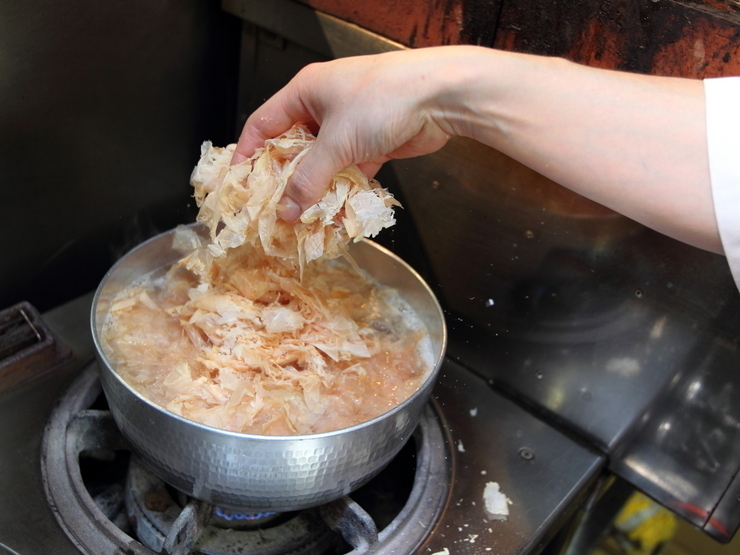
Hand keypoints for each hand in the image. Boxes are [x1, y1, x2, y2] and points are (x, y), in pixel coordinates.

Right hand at [231, 47, 471, 219]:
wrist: (440, 97)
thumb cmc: (383, 101)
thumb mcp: (336, 141)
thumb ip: (308, 179)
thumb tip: (286, 210)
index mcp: (305, 92)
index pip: (263, 123)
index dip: (248, 153)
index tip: (238, 184)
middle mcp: (324, 107)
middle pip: (293, 148)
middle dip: (284, 180)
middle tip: (273, 210)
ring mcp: (349, 126)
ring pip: (322, 164)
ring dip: (315, 190)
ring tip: (303, 219)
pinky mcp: (371, 144)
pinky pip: (347, 172)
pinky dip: (342, 191)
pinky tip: (334, 214)